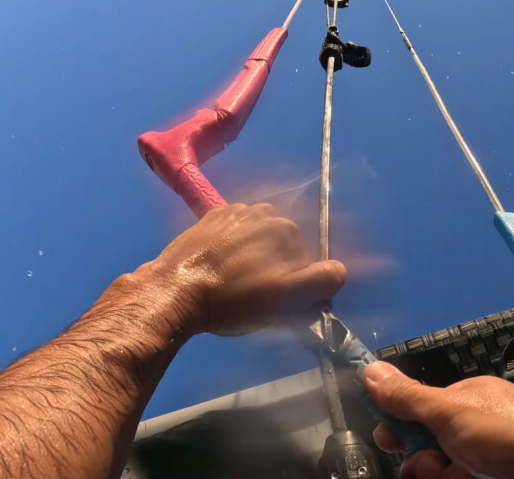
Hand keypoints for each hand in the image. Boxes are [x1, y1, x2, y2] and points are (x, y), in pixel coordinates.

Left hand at [136, 203, 345, 335]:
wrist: (174, 292)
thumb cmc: (233, 299)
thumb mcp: (285, 299)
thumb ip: (321, 282)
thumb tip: (339, 270)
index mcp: (286, 229)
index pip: (303, 260)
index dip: (292, 283)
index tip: (273, 301)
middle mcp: (263, 211)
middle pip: (279, 246)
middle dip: (272, 267)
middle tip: (252, 295)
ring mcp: (233, 212)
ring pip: (255, 239)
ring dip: (251, 256)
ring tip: (231, 283)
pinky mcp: (207, 218)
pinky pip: (231, 233)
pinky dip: (229, 247)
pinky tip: (216, 268)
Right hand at [364, 361, 513, 478]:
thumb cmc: (513, 435)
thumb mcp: (452, 413)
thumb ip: (409, 397)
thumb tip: (370, 369)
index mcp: (465, 399)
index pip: (418, 410)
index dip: (399, 428)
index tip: (387, 444)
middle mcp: (477, 422)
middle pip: (430, 445)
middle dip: (421, 462)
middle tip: (432, 471)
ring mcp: (491, 453)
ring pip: (448, 469)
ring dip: (439, 475)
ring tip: (454, 477)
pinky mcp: (501, 476)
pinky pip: (468, 477)